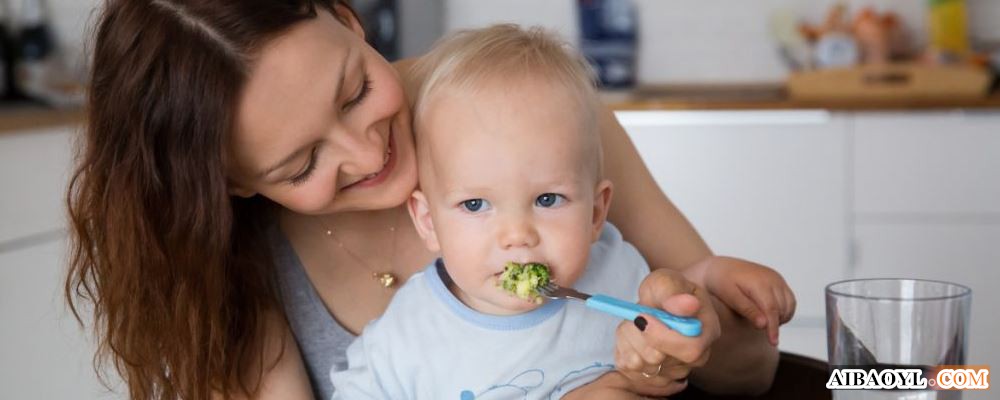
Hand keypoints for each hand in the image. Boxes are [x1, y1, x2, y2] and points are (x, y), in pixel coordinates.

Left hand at [614, 268, 720, 396]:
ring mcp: (674, 371)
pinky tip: (632, 335)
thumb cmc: (668, 291)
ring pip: (639, 364)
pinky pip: (627, 368)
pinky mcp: (651, 377)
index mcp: (706, 332)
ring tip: (636, 322)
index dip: (661, 336)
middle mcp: (695, 358)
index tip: (641, 316)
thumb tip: (688, 304)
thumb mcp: (668, 281)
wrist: (661, 303)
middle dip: (638, 333)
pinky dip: (623, 347)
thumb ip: (674, 292)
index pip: (690, 349)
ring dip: (628, 338)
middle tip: (637, 313)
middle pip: (658, 358)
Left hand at [698, 256, 795, 345]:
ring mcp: (777, 278)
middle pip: (782, 309)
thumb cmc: (721, 282)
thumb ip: (748, 310)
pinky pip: (789, 300)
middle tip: (757, 328)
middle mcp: (772, 279)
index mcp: (760, 282)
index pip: (772, 309)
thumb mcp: (730, 297)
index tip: (773, 342)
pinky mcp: (778, 280)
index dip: (773, 327)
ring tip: (763, 322)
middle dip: (774, 323)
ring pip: (789, 305)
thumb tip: (764, 325)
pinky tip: (770, 315)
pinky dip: (784, 310)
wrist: (720, 267)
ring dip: (781, 317)